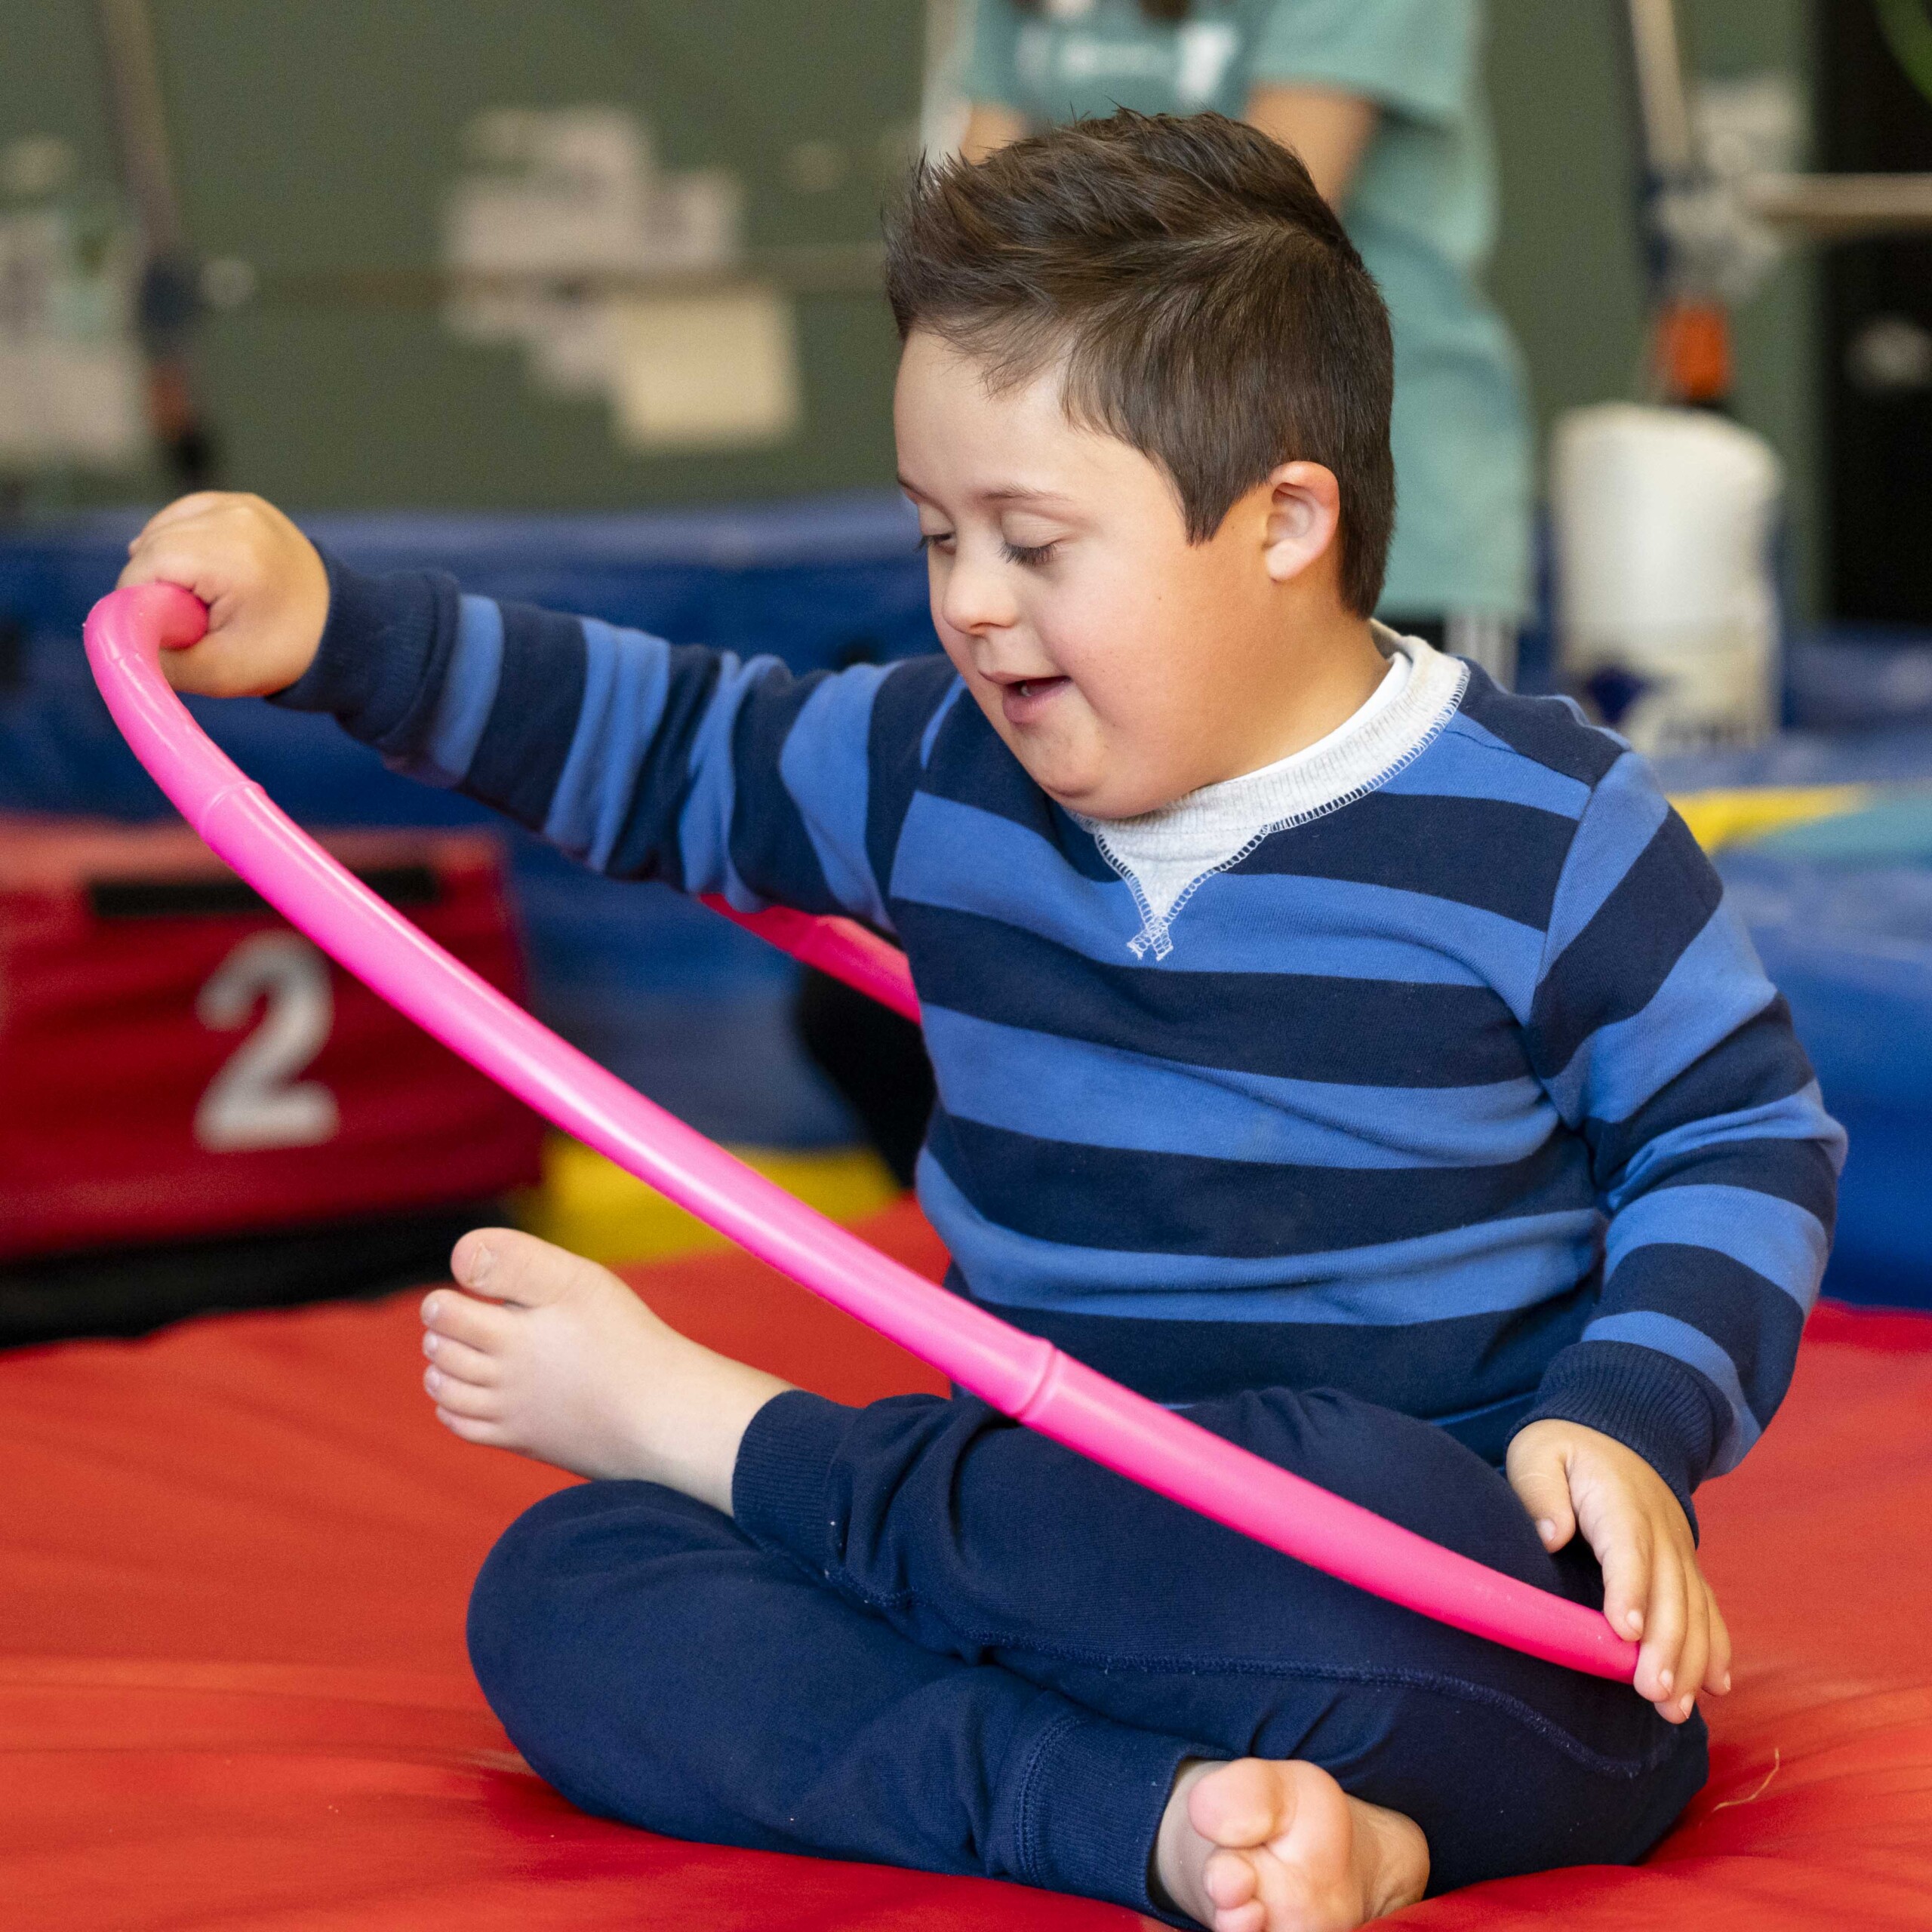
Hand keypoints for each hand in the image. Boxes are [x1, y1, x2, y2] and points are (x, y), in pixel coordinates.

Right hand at [117, 492, 328, 697]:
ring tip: (207, 598)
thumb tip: (113, 638)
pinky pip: (184, 518)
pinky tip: (204, 574)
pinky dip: (182, 545)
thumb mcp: (217, 673)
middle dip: (157, 585)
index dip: (142, 604)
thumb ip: (157, 658)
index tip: (172, 630)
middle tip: (196, 619)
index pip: (145, 567)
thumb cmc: (284, 654)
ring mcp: (240, 504)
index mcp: (232, 554)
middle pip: (152, 545)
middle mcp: (236, 517)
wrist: (343, 629)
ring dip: (168, 565)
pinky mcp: (241, 503)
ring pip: (162, 529)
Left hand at [1507, 1419, 1730, 1722]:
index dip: (1631, 1590)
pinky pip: (1708, 1607)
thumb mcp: (1540, 1453)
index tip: (1627, 1633)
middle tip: (1655, 1693)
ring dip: (1692, 1660)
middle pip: (1669, 1591)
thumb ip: (1541, 1490)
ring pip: (1694, 1608)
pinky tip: (1716, 1687)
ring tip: (1676, 1708)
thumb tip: (1551, 1535)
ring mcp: (1679, 1550)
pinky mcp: (1685, 1566)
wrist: (1616, 1429)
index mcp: (1620, 1500)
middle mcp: (1660, 1530)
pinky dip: (1716, 1647)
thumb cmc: (1565, 1449)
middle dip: (1667, 1646)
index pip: (1628, 1548)